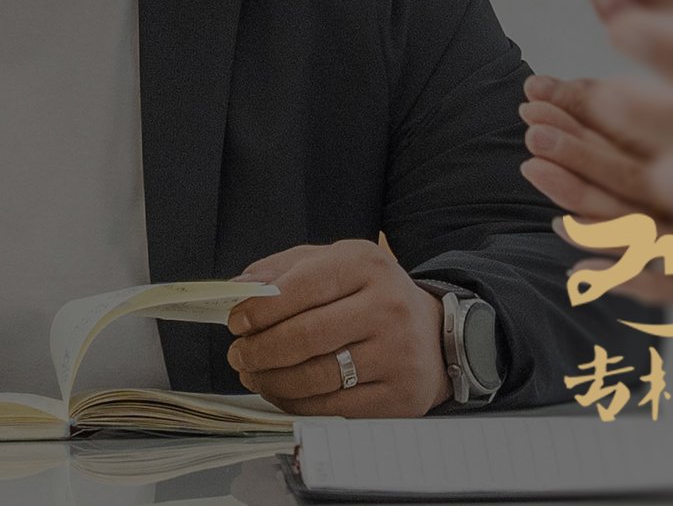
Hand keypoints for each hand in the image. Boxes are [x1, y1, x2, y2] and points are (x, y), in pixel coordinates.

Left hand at [225, 240, 446, 417]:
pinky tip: (282, 393)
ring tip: (254, 375)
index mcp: (367, 265)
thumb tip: (239, 287)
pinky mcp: (399, 396)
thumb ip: (286, 269)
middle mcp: (387, 307)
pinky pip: (333, 408)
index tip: (236, 322)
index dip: (260, 308)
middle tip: (239, 355)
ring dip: (272, 380)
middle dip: (259, 350)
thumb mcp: (337, 264)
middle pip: (305, 336)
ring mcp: (397, 355)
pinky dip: (297, 404)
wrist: (436, 334)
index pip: (302, 286)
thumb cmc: (372, 297)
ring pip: (316, 376)